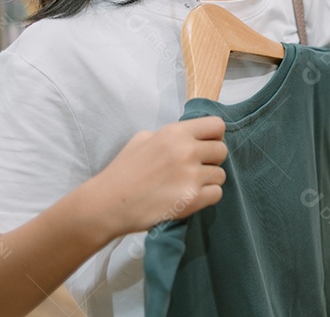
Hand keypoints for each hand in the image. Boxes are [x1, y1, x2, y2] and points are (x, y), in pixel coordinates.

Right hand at [90, 116, 228, 236]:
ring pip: (221, 174)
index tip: (205, 145)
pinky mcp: (192, 199)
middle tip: (195, 168)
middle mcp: (186, 151)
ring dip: (209, 180)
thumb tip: (187, 137)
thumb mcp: (142, 139)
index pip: (217, 125)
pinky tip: (190, 196)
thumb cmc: (122, 171)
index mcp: (175, 133)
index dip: (214, 136)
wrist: (107, 204)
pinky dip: (207, 197)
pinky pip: (217, 194)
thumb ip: (168, 136)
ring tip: (189, 185)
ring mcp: (190, 176)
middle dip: (211, 159)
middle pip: (222, 150)